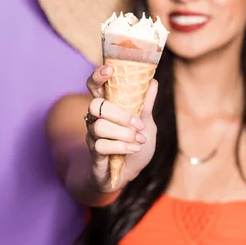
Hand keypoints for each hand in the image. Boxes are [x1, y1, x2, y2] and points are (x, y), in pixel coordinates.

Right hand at [84, 65, 157, 192]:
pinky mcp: (94, 154)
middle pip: (95, 105)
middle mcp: (96, 119)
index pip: (94, 86)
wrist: (128, 174)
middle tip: (138, 123)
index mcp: (108, 107)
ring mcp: (93, 136)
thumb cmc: (135, 144)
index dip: (98, 76)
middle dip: (119, 114)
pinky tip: (133, 149)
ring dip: (125, 134)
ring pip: (100, 127)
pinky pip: (101, 146)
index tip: (110, 70)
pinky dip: (122, 147)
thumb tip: (153, 81)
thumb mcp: (146, 124)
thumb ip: (146, 104)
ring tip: (140, 140)